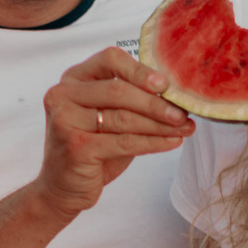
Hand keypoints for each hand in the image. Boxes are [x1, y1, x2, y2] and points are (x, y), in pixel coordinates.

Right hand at [31, 48, 192, 219]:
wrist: (63, 188)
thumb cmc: (91, 148)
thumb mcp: (107, 117)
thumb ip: (129, 100)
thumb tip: (174, 94)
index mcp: (74, 79)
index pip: (110, 60)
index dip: (140, 71)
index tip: (166, 84)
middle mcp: (64, 95)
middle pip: (119, 91)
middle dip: (155, 103)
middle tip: (183, 114)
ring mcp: (66, 121)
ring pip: (123, 118)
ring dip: (159, 125)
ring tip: (184, 129)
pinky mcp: (76, 147)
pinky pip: (124, 142)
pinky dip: (152, 142)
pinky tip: (171, 143)